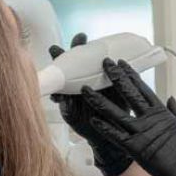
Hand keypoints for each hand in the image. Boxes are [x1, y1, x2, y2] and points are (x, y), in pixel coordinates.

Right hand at [48, 34, 132, 175]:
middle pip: (70, 66)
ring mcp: (73, 96)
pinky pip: (63, 103)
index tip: (82, 37)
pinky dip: (59, 98)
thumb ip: (121, 79)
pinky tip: (57, 96)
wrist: (114, 138)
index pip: (86, 56)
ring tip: (52, 73)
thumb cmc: (120, 112)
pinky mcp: (70, 111)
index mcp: (95, 75)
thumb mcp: (123, 93)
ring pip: (62, 82)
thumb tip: (122, 63)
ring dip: (56, 74)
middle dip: (63, 56)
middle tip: (57, 50)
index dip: (82, 46)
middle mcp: (82, 83)